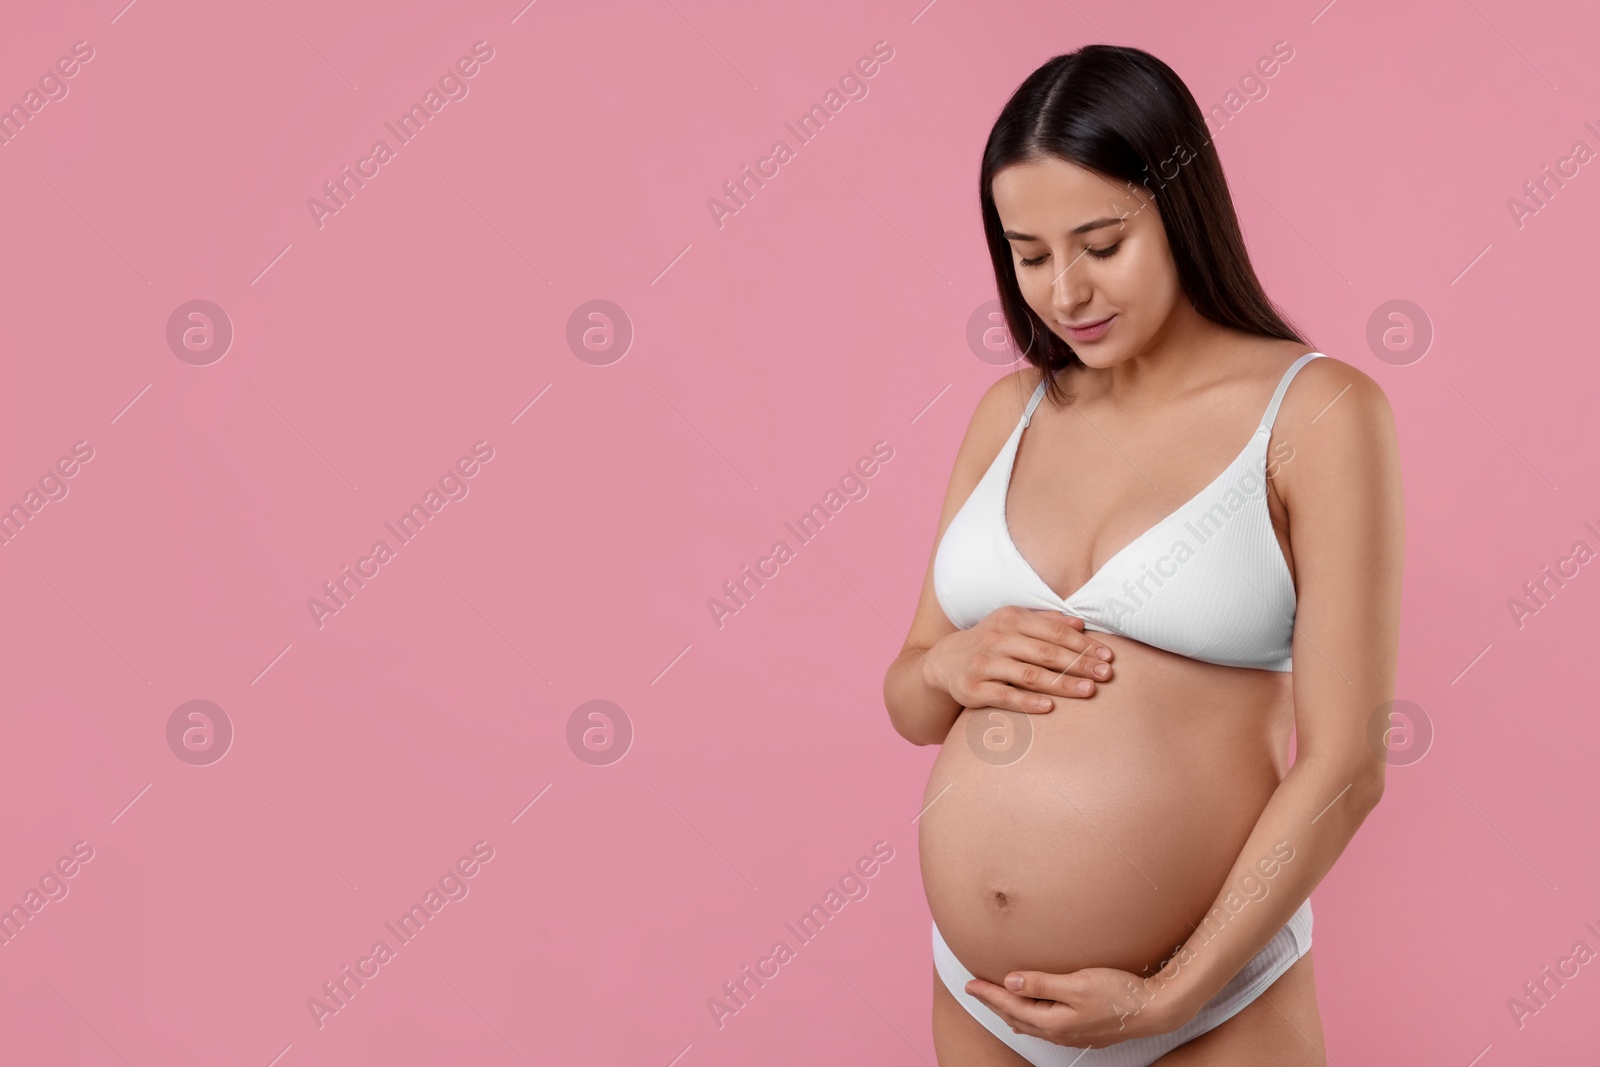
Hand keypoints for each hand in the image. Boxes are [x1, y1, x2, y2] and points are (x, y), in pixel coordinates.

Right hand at [922, 605, 1113, 712]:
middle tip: (1106, 675)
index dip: (1083, 644)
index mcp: (1011, 618)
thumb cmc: (990, 641)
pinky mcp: (974, 688)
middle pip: (1046, 653)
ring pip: (1030, 674)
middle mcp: (997, 638)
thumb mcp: (1013, 623)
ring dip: (1062, 683)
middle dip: (1079, 664)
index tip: (1107, 656)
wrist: (944, 661)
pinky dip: (1028, 702)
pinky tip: (1049, 707)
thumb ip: (1046, 622)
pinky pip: (1005, 696)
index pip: (1054, 631)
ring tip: (1088, 691)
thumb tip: (1080, 624)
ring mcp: (984, 663)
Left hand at [963, 964, 1189, 1047]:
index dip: (988, 993)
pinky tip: (1027, 1018)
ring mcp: (1071, 1034)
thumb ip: (1043, 983)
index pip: (1011, 1005)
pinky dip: (1027, 1018)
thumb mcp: (1078, 983)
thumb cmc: (1119, 993)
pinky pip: (1044, 1026)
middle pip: (1016, 1016)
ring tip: (993, 1002)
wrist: (1153, 1011)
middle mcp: (1059, 1032)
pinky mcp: (1082, 1031)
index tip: (969, 982)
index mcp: (1054, 1021)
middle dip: (993, 1002)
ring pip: (1029, 1023)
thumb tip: (1010, 981)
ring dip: (1009, 1011)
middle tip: (972, 989)